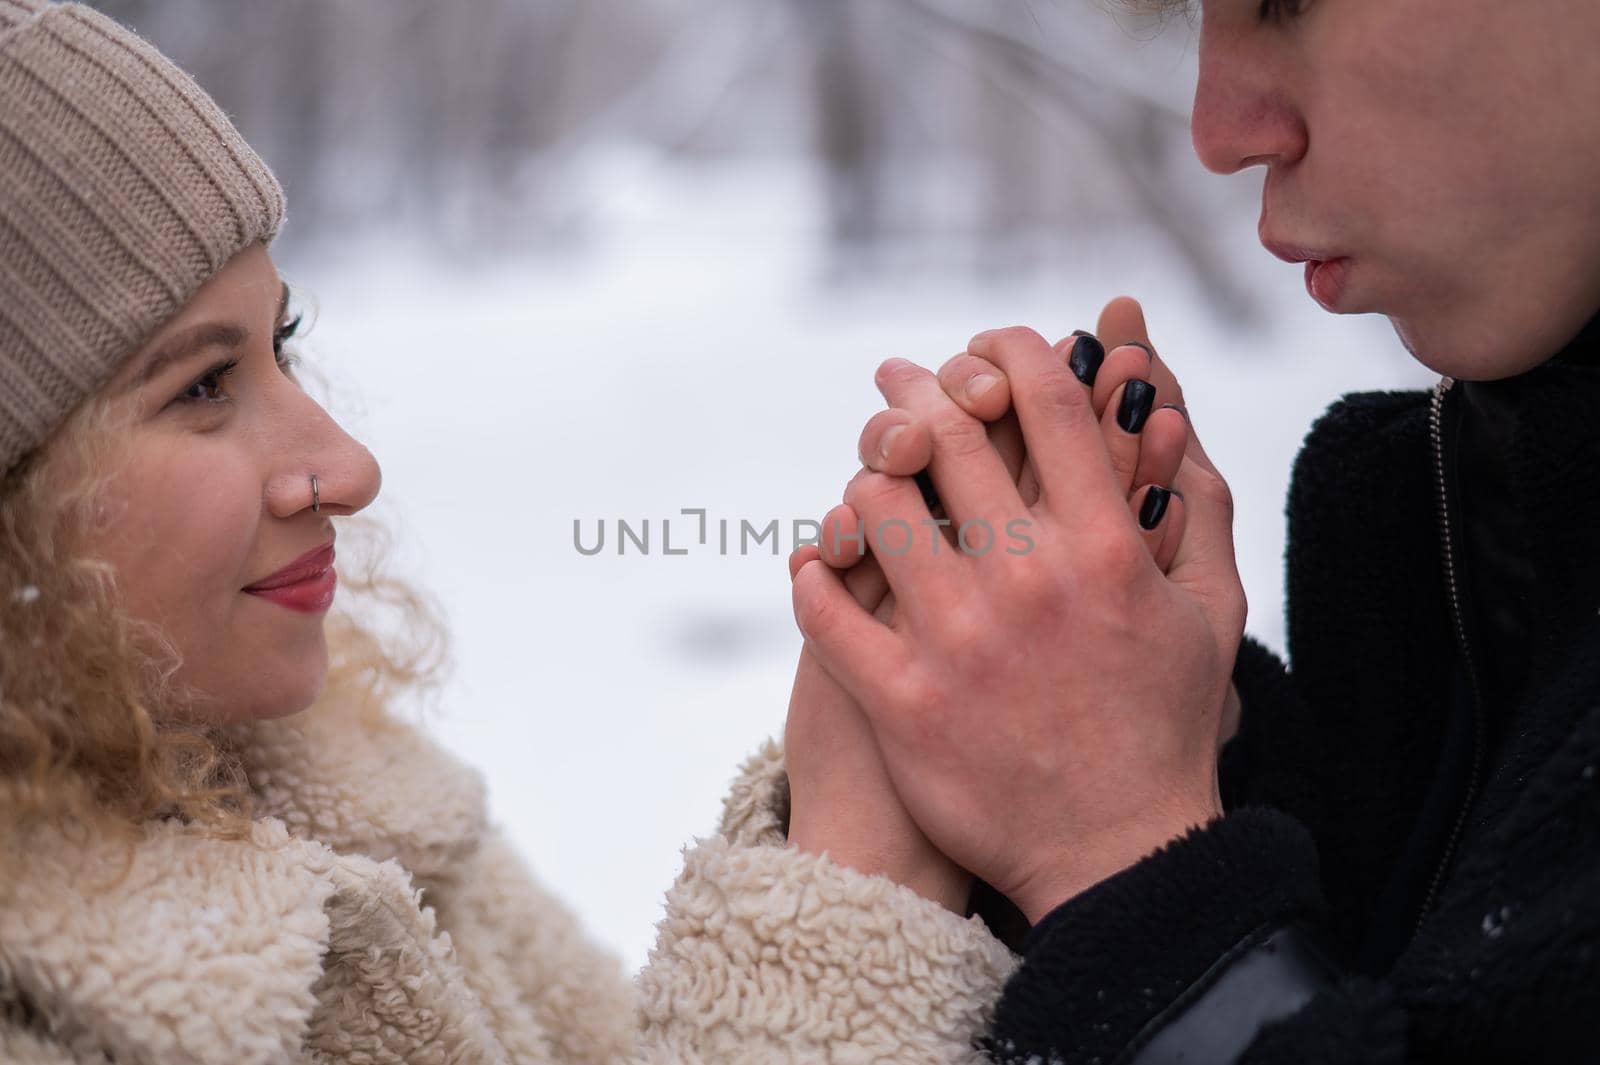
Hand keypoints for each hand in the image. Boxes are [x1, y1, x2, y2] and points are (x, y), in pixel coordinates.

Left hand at [791, 318, 1245, 924]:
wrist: (1118, 854)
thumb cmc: (1166, 727)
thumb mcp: (1212, 613)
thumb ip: (1197, 509)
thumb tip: (1165, 415)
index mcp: (1107, 550)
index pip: (1046, 404)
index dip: (1010, 350)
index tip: (986, 346)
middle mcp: (1029, 581)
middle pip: (949, 434)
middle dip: (918, 390)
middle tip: (897, 382)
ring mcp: (957, 641)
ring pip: (876, 504)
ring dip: (864, 474)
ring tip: (864, 475)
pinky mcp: (901, 701)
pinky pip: (825, 607)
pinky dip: (813, 569)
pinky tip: (819, 558)